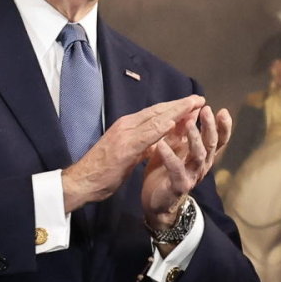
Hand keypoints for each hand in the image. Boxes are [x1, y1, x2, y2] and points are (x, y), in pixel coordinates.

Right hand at [59, 96, 202, 211]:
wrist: (81, 182)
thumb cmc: (103, 170)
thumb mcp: (127, 154)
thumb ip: (142, 145)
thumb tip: (158, 141)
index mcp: (128, 126)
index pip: (155, 112)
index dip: (174, 107)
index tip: (191, 103)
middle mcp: (127, 125)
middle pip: (158, 111)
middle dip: (180, 105)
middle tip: (199, 99)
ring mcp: (125, 135)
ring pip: (154, 118)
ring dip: (176, 111)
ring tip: (193, 105)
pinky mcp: (124, 147)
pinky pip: (145, 135)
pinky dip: (159, 128)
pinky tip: (173, 123)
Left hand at [141, 106, 230, 230]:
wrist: (157, 203)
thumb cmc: (166, 171)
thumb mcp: (174, 147)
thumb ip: (183, 130)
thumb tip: (192, 109)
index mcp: (203, 154)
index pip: (219, 139)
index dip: (223, 126)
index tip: (223, 111)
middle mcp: (202, 164)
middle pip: (211, 144)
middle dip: (210, 126)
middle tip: (207, 110)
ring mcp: (192, 175)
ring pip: (198, 155)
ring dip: (195, 139)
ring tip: (189, 124)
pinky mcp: (179, 185)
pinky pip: (176, 169)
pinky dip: (169, 157)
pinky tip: (161, 145)